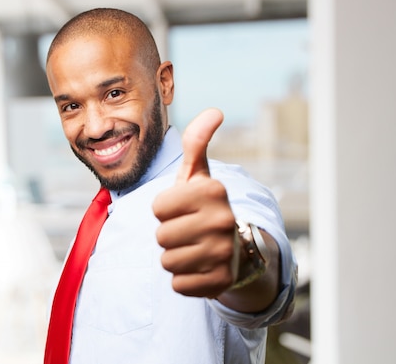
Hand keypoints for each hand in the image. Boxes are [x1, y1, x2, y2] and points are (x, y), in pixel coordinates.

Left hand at [153, 108, 239, 297]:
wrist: (237, 249)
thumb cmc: (205, 207)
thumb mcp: (198, 175)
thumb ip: (196, 143)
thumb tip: (214, 110)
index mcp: (213, 191)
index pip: (157, 207)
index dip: (164, 210)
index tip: (183, 209)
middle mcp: (222, 221)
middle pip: (161, 236)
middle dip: (169, 235)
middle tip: (189, 231)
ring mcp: (224, 254)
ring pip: (167, 261)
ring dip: (175, 257)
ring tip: (194, 248)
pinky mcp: (220, 283)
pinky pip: (178, 285)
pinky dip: (184, 279)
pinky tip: (200, 267)